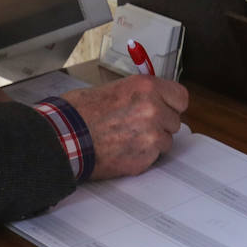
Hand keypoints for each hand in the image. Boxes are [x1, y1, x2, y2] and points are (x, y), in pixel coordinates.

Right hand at [62, 76, 188, 179]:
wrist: (65, 137)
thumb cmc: (80, 111)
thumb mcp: (115, 88)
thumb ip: (141, 94)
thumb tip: (155, 98)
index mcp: (146, 88)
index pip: (181, 97)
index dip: (172, 103)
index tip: (167, 106)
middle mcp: (153, 110)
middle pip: (175, 120)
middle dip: (161, 123)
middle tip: (139, 124)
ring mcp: (151, 136)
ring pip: (166, 141)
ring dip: (152, 141)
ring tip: (127, 137)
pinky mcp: (145, 158)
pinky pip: (153, 157)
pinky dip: (142, 155)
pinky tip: (123, 148)